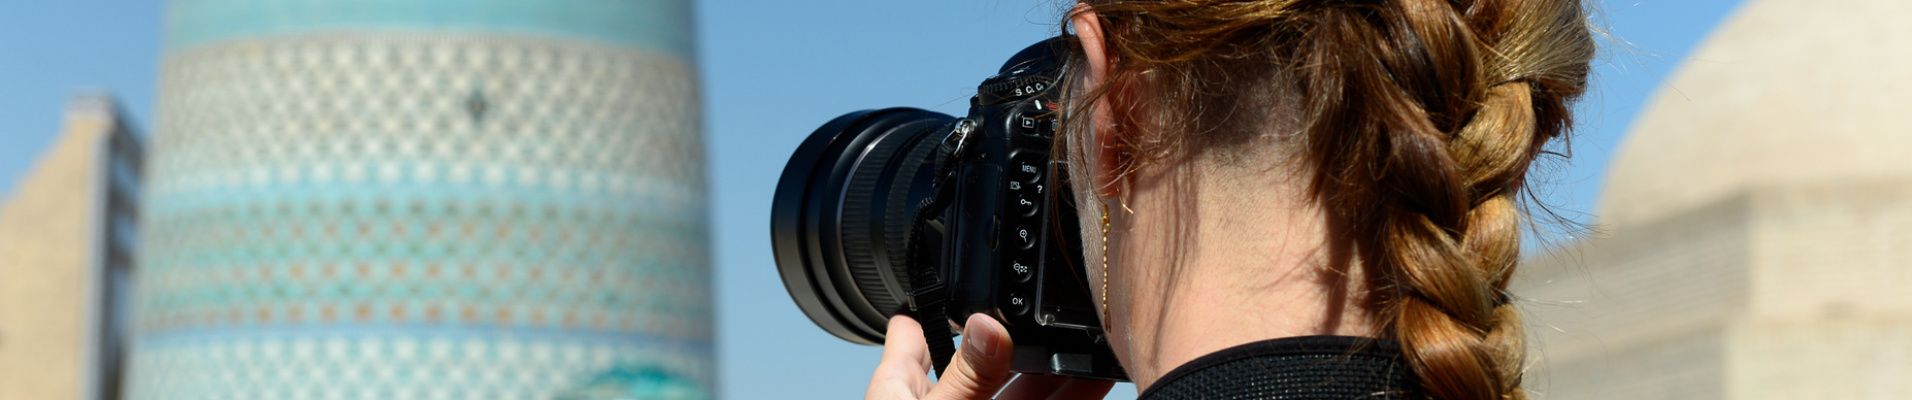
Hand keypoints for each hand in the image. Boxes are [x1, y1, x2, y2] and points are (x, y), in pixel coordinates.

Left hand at [866, 313, 1114, 399]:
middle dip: (1031, 350)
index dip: (931, 310)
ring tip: (1101, 364)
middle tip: (1072, 328)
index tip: (958, 283)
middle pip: (987, 370)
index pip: (913, 338)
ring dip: (1061, 387)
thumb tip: (987, 322)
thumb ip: (965, 378)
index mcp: (900, 395)